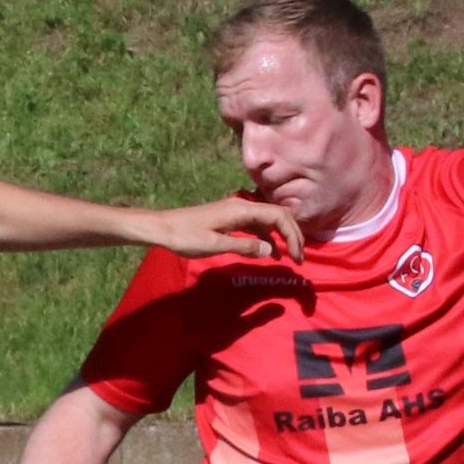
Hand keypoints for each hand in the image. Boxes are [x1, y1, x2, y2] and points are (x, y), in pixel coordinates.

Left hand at [148, 196, 302, 262]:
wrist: (163, 228)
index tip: (297, 256)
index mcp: (241, 209)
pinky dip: (267, 237)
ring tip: (290, 256)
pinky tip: (270, 252)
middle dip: (293, 234)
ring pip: (268, 220)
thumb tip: (270, 251)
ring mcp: (237, 212)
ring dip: (281, 236)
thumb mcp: (215, 245)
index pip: (278, 216)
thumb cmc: (186, 237)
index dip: (293, 235)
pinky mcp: (230, 219)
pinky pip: (256, 225)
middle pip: (278, 215)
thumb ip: (244, 247)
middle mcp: (243, 206)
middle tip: (299, 257)